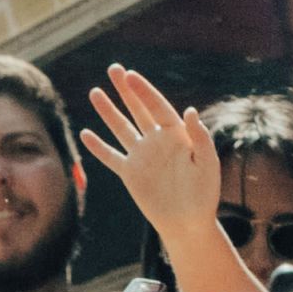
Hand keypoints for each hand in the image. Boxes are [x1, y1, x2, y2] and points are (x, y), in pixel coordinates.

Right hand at [81, 66, 221, 246]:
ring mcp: (142, 156)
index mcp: (177, 135)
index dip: (144, 91)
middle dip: (125, 90)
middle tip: (113, 69)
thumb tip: (190, 110)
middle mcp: (157, 141)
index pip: (157, 106)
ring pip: (121, 128)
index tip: (130, 75)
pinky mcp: (130, 174)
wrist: (189, 222)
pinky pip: (111, 157)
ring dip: (108, 111)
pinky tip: (85, 133)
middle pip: (138, 110)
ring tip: (95, 92)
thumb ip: (200, 137)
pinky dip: (98, 147)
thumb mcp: (207, 163)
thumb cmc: (204, 193)